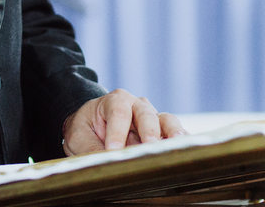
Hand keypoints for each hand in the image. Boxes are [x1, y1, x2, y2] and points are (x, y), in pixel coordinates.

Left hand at [61, 89, 185, 154]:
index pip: (118, 112)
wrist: (93, 128)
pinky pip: (176, 136)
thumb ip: (92, 149)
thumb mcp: (79, 138)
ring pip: (167, 122)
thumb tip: (106, 163)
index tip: (113, 150)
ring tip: (176, 147)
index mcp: (115, 100)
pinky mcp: (163, 133)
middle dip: (149, 131)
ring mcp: (153, 118)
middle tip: (149, 147)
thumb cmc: (86, 130)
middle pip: (147, 115)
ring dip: (173, 134)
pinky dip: (182, 144)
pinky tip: (186, 154)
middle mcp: (138, 106)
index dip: (117, 131)